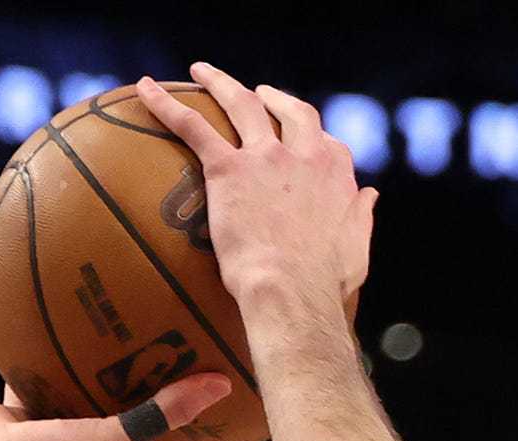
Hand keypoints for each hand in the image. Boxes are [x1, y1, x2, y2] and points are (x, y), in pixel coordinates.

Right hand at [0, 383, 271, 440]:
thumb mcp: (110, 439)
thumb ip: (162, 414)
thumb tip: (220, 385)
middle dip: (191, 437)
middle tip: (222, 408)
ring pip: (116, 416)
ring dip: (140, 395)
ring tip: (165, 359)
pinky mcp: (38, 416)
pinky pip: (70, 384)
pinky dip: (84, 363)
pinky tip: (91, 326)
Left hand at [134, 65, 376, 322]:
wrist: (293, 292)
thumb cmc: (324, 284)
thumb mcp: (357, 248)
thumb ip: (362, 216)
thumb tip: (371, 193)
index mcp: (335, 172)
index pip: (324, 142)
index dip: (310, 138)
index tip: (301, 141)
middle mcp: (304, 154)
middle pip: (288, 111)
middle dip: (273, 97)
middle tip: (257, 93)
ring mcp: (265, 157)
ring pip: (240, 104)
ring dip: (220, 82)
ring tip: (200, 72)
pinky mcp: (228, 169)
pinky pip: (193, 127)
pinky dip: (167, 105)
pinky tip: (146, 90)